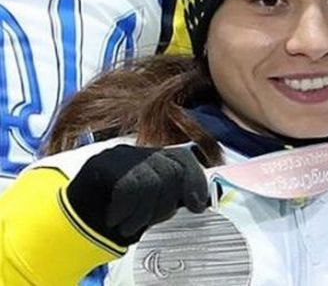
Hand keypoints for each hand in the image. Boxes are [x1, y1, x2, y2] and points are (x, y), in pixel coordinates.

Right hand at [67, 144, 207, 245]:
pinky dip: (125, 210)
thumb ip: (174, 197)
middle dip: (164, 204)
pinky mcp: (101, 164)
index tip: (196, 206)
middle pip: (171, 171)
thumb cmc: (119, 214)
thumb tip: (202, 200)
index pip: (183, 157)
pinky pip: (129, 186)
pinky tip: (116, 218)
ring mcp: (118, 155)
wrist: (76, 222)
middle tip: (146, 220)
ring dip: (142, 213)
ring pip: (152, 181)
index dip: (194, 179)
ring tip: (129, 224)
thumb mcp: (152, 206)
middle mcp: (137, 151)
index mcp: (151, 158)